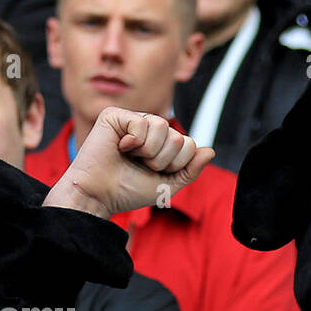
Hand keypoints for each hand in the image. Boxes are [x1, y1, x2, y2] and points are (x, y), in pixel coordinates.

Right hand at [43, 110, 213, 220]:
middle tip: (141, 166)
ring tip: (132, 157)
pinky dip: (135, 142)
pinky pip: (143, 123)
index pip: (189, 145)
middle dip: (163, 160)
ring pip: (163, 127)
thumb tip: (210, 151)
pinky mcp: (115, 115)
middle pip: (179, 137)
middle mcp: (148, 130)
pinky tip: (120, 147)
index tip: (155, 172)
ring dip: (150, 152)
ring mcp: (132, 120)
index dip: (177, 164)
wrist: (100, 195)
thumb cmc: (128, 191)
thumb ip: (190, 170)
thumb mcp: (168, 185)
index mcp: (161, 144)